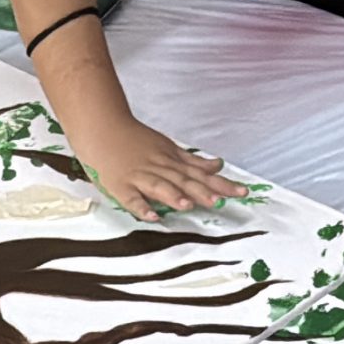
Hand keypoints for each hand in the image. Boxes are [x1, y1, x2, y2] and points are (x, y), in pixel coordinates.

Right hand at [70, 115, 247, 221]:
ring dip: (173, 195)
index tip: (242, 192)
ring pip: (159, 186)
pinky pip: (132, 198)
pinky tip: (152, 216)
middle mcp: (159, 168)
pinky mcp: (121, 185)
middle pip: (184, 181)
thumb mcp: (168, 147)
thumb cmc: (135, 140)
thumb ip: (193, 161)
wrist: (102, 127)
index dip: (221, 183)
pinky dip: (141, 207)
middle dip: (202, 191)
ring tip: (188, 206)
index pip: (201, 174)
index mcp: (172, 160)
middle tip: (220, 201)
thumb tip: (218, 166)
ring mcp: (139, 176)